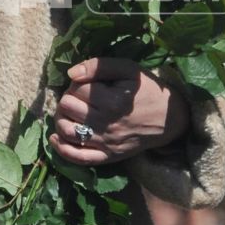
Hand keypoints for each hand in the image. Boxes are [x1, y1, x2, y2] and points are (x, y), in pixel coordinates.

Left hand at [50, 56, 189, 165]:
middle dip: (68, 98)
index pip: (77, 88)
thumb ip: (99, 66)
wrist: (169, 119)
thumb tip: (71, 73)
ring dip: (61, 119)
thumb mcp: (128, 69)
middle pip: (67, 108)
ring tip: (70, 112)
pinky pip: (78, 158)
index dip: (77, 82)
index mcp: (112, 101)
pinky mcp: (107, 156)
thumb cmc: (146, 91)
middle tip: (80, 97)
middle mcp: (106, 124)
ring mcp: (105, 143)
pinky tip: (56, 137)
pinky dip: (61, 149)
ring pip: (66, 131)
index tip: (87, 83)